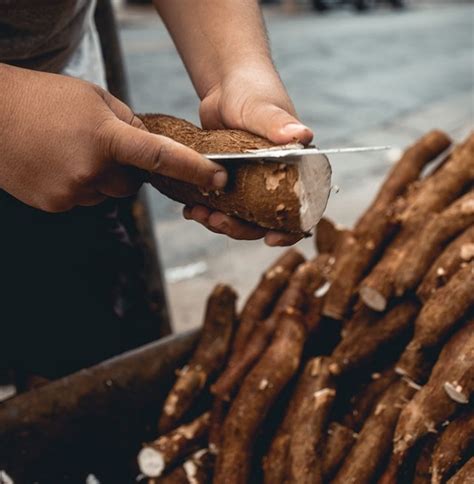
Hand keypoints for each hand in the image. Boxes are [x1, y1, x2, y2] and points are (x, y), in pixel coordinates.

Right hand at [0, 64, 226, 211]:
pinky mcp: (56, 204)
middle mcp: (92, 169)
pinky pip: (85, 199)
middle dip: (127, 169)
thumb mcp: (94, 98)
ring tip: (73, 151)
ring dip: (101, 177)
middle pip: (132, 183)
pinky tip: (60, 164)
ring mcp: (72, 191)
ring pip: (108, 192)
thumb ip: (129, 123)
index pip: (162, 158)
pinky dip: (81, 185)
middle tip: (103, 146)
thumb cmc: (44, 98)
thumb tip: (152, 148)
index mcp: (106, 136)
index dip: (194, 169)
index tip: (219, 178)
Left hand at [190, 64, 313, 245]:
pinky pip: (222, 204)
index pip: (302, 209)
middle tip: (215, 221)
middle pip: (264, 220)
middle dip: (240, 228)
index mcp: (296, 169)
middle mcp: (276, 180)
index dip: (290, 230)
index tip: (269, 239)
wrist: (225, 84)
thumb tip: (304, 135)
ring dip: (219, 221)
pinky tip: (190, 208)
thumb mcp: (262, 108)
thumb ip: (278, 123)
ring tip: (196, 214)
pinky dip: (207, 209)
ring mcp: (252, 183)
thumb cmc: (252, 90)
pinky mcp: (230, 181)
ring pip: (240, 216)